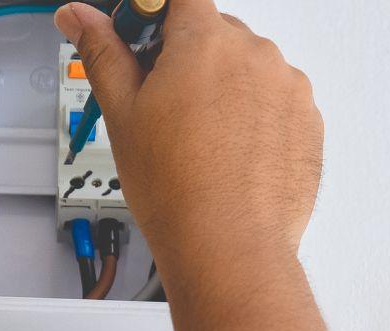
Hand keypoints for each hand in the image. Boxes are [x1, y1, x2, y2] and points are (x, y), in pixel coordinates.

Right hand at [55, 0, 322, 266]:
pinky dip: (257, 120)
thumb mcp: (123, 113)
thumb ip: (103, 52)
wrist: (231, 249)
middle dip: (192, 60)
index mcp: (205, 41)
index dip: (158, 16)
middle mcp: (256, 55)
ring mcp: (289, 88)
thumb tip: (80, 16)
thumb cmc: (178, 190)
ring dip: (228, 91)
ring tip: (205, 142)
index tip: (146, 43)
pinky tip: (233, 155)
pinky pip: (278, 103)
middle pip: (217, 34)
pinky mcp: (309, 122)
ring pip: (250, 70)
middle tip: (169, 110)